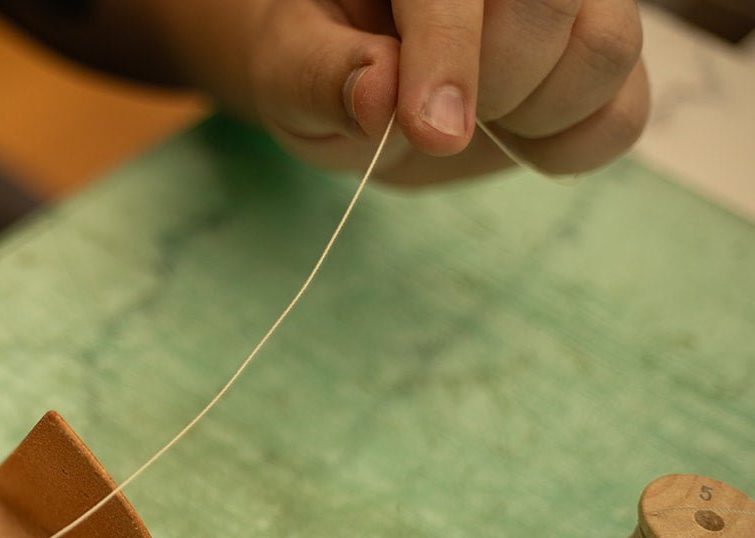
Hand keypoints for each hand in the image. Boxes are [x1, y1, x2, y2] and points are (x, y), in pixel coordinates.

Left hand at [233, 0, 649, 183]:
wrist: (359, 88)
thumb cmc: (317, 60)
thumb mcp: (286, 69)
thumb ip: (323, 75)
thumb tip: (380, 92)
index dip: (449, 55)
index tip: (429, 130)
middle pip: (552, 3)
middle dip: (492, 81)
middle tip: (433, 116)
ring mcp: (573, 0)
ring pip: (607, 46)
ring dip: (533, 113)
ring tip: (473, 117)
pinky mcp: (600, 56)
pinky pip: (625, 110)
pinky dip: (569, 147)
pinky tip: (513, 138)